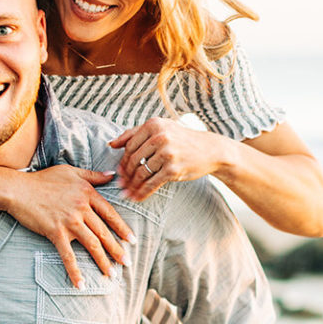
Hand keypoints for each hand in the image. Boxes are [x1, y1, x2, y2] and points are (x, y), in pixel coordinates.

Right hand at [12, 165, 133, 286]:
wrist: (19, 189)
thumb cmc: (43, 179)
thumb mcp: (71, 172)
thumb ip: (93, 175)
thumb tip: (111, 175)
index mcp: (87, 194)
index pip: (110, 214)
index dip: (122, 229)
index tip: (132, 240)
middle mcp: (82, 209)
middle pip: (104, 232)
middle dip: (117, 249)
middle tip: (127, 263)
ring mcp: (69, 222)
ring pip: (92, 245)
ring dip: (103, 261)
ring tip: (112, 274)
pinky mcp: (55, 233)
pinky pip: (68, 255)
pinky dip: (75, 271)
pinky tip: (81, 284)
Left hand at [110, 118, 232, 201]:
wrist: (211, 150)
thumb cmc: (182, 139)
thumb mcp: (161, 128)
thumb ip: (135, 133)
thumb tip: (111, 143)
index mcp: (154, 124)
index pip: (130, 145)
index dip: (123, 160)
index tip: (120, 171)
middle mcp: (160, 137)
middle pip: (133, 160)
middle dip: (125, 175)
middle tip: (121, 185)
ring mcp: (167, 153)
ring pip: (141, 173)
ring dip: (131, 186)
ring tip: (126, 193)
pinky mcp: (173, 169)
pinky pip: (151, 184)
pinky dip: (141, 193)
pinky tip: (136, 198)